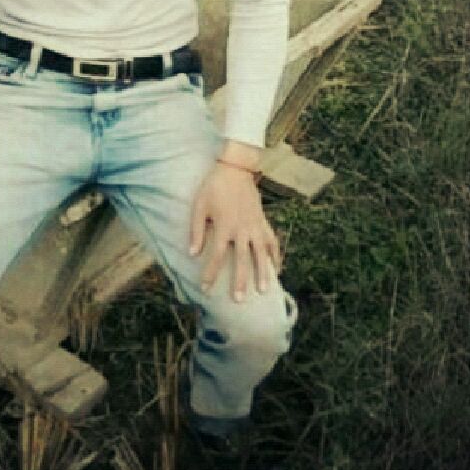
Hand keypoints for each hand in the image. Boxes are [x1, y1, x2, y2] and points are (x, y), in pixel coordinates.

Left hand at [189, 145, 281, 301]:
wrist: (235, 169)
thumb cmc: (213, 187)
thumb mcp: (199, 205)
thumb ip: (197, 230)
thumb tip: (192, 253)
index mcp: (224, 225)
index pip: (216, 255)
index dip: (211, 273)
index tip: (205, 289)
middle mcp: (242, 228)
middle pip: (242, 259)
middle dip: (240, 281)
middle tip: (238, 300)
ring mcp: (255, 225)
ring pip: (261, 253)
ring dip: (263, 272)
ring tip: (264, 291)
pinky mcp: (263, 221)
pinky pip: (271, 241)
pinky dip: (275, 255)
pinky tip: (277, 269)